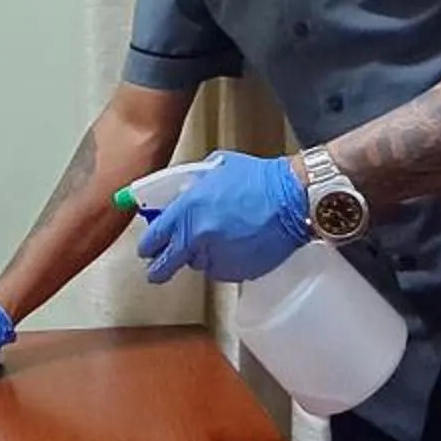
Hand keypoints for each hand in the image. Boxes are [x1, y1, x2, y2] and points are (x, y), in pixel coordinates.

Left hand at [135, 152, 308, 284]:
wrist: (293, 199)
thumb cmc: (260, 180)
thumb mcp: (217, 169)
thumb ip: (194, 187)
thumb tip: (181, 195)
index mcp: (188, 209)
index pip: (155, 237)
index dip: (148, 246)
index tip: (147, 251)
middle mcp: (197, 237)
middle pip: (168, 263)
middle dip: (161, 267)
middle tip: (158, 269)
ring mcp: (217, 256)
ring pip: (198, 265)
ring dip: (201, 257)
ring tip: (220, 240)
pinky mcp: (237, 271)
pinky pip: (222, 270)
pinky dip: (224, 262)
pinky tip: (237, 245)